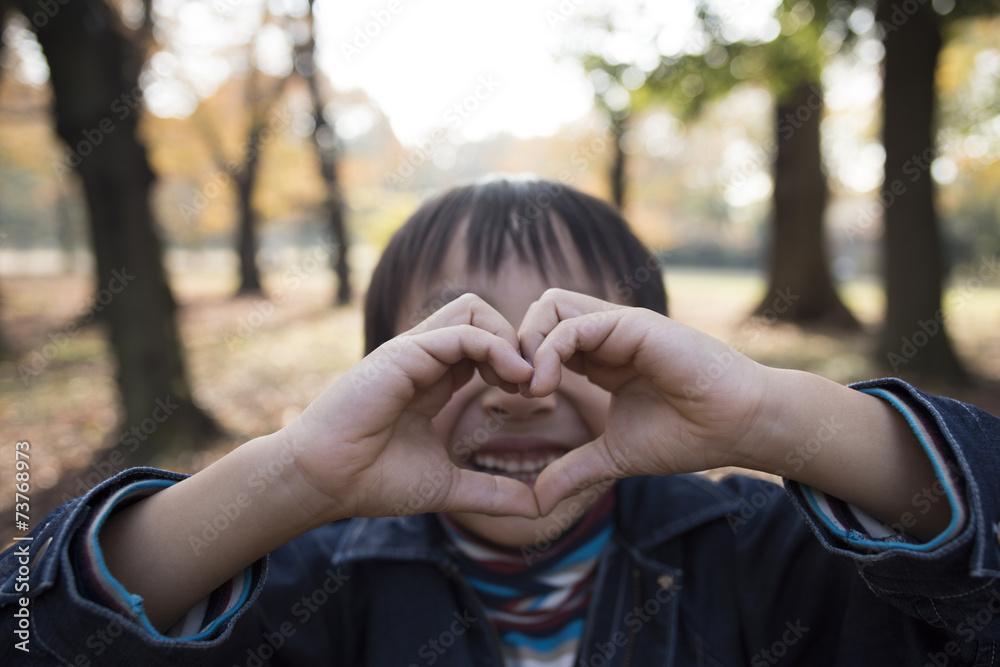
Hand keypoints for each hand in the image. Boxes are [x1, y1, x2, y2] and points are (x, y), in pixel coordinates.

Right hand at [281, 294, 538, 521]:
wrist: (325, 483)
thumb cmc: (375, 481)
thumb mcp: (449, 487)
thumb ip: (493, 493)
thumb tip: (537, 507)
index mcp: (433, 379)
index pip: (484, 344)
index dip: (515, 362)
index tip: (532, 398)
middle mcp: (424, 358)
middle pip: (482, 315)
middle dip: (518, 342)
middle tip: (533, 386)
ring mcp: (413, 352)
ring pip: (474, 310)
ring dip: (508, 338)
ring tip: (522, 380)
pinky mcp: (403, 354)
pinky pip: (460, 332)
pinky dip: (495, 348)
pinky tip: (511, 380)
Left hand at [519, 289, 772, 513]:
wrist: (738, 427)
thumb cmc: (687, 436)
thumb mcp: (614, 456)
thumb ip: (574, 471)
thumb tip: (536, 502)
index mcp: (600, 358)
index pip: (542, 339)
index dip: (521, 364)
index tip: (516, 400)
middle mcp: (605, 335)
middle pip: (539, 314)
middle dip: (515, 347)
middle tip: (516, 390)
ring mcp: (618, 326)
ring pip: (550, 307)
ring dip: (528, 343)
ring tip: (532, 388)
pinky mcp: (633, 325)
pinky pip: (574, 325)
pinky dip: (549, 352)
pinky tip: (547, 387)